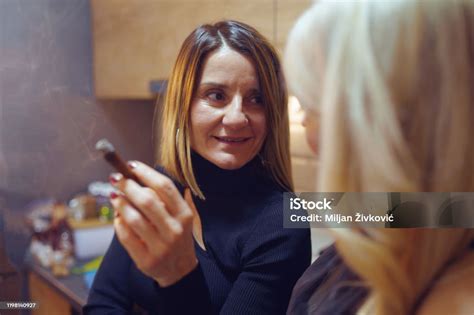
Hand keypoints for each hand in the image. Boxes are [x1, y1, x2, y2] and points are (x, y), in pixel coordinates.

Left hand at [109, 161, 197, 286]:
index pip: (165, 187)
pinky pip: (125, 236)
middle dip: (128, 186)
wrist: (179, 269)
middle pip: (148, 201)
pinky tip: (117, 215)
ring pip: (134, 218)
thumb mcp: (179, 216)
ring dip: (120, 203)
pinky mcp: (146, 260)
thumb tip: (137, 174)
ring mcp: (160, 247)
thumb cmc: (175, 235)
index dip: (146, 173)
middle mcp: (174, 230)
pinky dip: (118, 222)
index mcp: (184, 215)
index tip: (132, 165)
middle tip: (116, 178)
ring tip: (114, 195)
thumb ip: (165, 198)